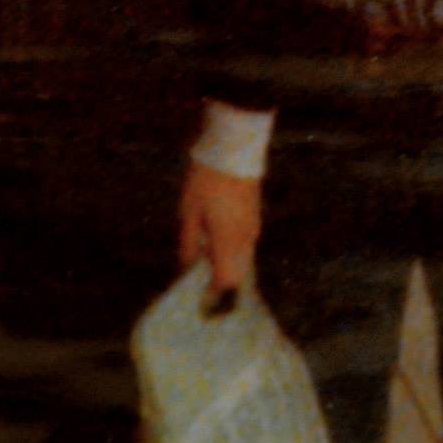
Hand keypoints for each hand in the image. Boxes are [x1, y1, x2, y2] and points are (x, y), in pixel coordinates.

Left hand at [178, 163, 260, 305]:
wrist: (233, 150)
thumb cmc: (206, 182)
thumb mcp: (189, 212)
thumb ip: (188, 243)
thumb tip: (187, 266)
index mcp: (228, 241)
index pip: (227, 281)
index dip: (214, 291)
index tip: (200, 292)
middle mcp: (245, 240)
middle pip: (236, 272)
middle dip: (219, 277)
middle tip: (199, 272)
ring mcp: (253, 227)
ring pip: (242, 257)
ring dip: (226, 260)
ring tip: (204, 249)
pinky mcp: (255, 216)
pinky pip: (245, 242)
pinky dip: (232, 246)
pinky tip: (215, 233)